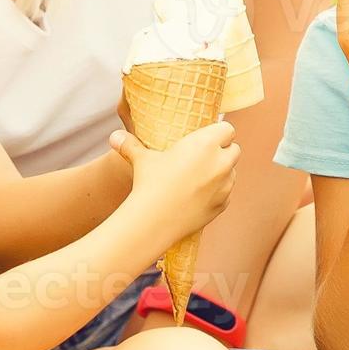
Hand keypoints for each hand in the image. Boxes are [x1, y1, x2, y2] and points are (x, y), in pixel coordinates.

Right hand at [111, 121, 240, 243]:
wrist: (154, 220)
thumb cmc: (148, 183)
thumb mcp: (141, 160)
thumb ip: (130, 145)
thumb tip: (113, 137)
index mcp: (206, 144)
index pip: (228, 128)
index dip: (219, 132)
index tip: (209, 136)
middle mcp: (221, 162)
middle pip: (235, 149)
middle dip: (223, 151)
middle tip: (206, 155)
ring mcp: (225, 185)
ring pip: (232, 172)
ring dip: (223, 171)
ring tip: (202, 175)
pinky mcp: (223, 204)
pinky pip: (227, 193)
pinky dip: (218, 192)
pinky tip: (201, 194)